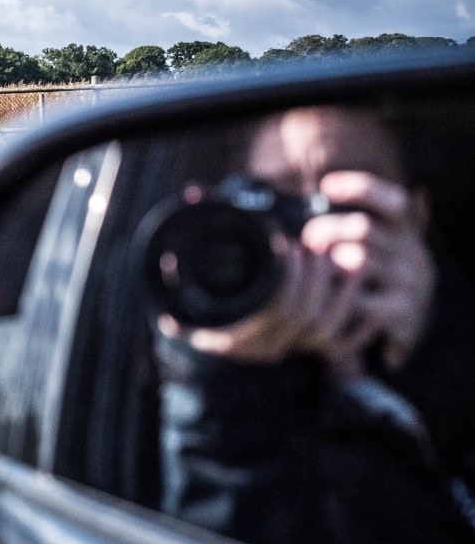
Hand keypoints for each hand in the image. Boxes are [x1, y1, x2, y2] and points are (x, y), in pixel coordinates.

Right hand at [159, 171, 434, 375]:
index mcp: (228, 329)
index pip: (274, 311)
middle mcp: (256, 346)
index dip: (290, 278)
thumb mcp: (183, 263)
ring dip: (341, 294)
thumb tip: (195, 193)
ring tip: (346, 258)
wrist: (192, 322)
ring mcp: (280, 349)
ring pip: (323, 331)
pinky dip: (358, 322)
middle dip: (316, 279)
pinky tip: (360, 290)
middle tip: (318, 244)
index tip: (291, 244)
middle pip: (302, 319)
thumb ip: (193, 228)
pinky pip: (339, 347)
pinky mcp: (297, 350)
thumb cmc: (188, 287)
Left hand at [304, 171, 435, 369]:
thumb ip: (354, 224)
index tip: (326, 185)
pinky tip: (320, 293)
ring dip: (325, 264)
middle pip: (363, 229)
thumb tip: (314, 194)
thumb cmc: (377, 275)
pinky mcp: (401, 309)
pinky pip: (357, 298)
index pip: (393, 201)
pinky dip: (333, 295)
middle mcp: (412, 251)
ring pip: (357, 262)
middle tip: (306, 238)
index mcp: (406, 230)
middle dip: (326, 230)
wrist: (407, 323)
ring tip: (310, 267)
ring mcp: (409, 280)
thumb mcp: (377, 245)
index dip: (361, 189)